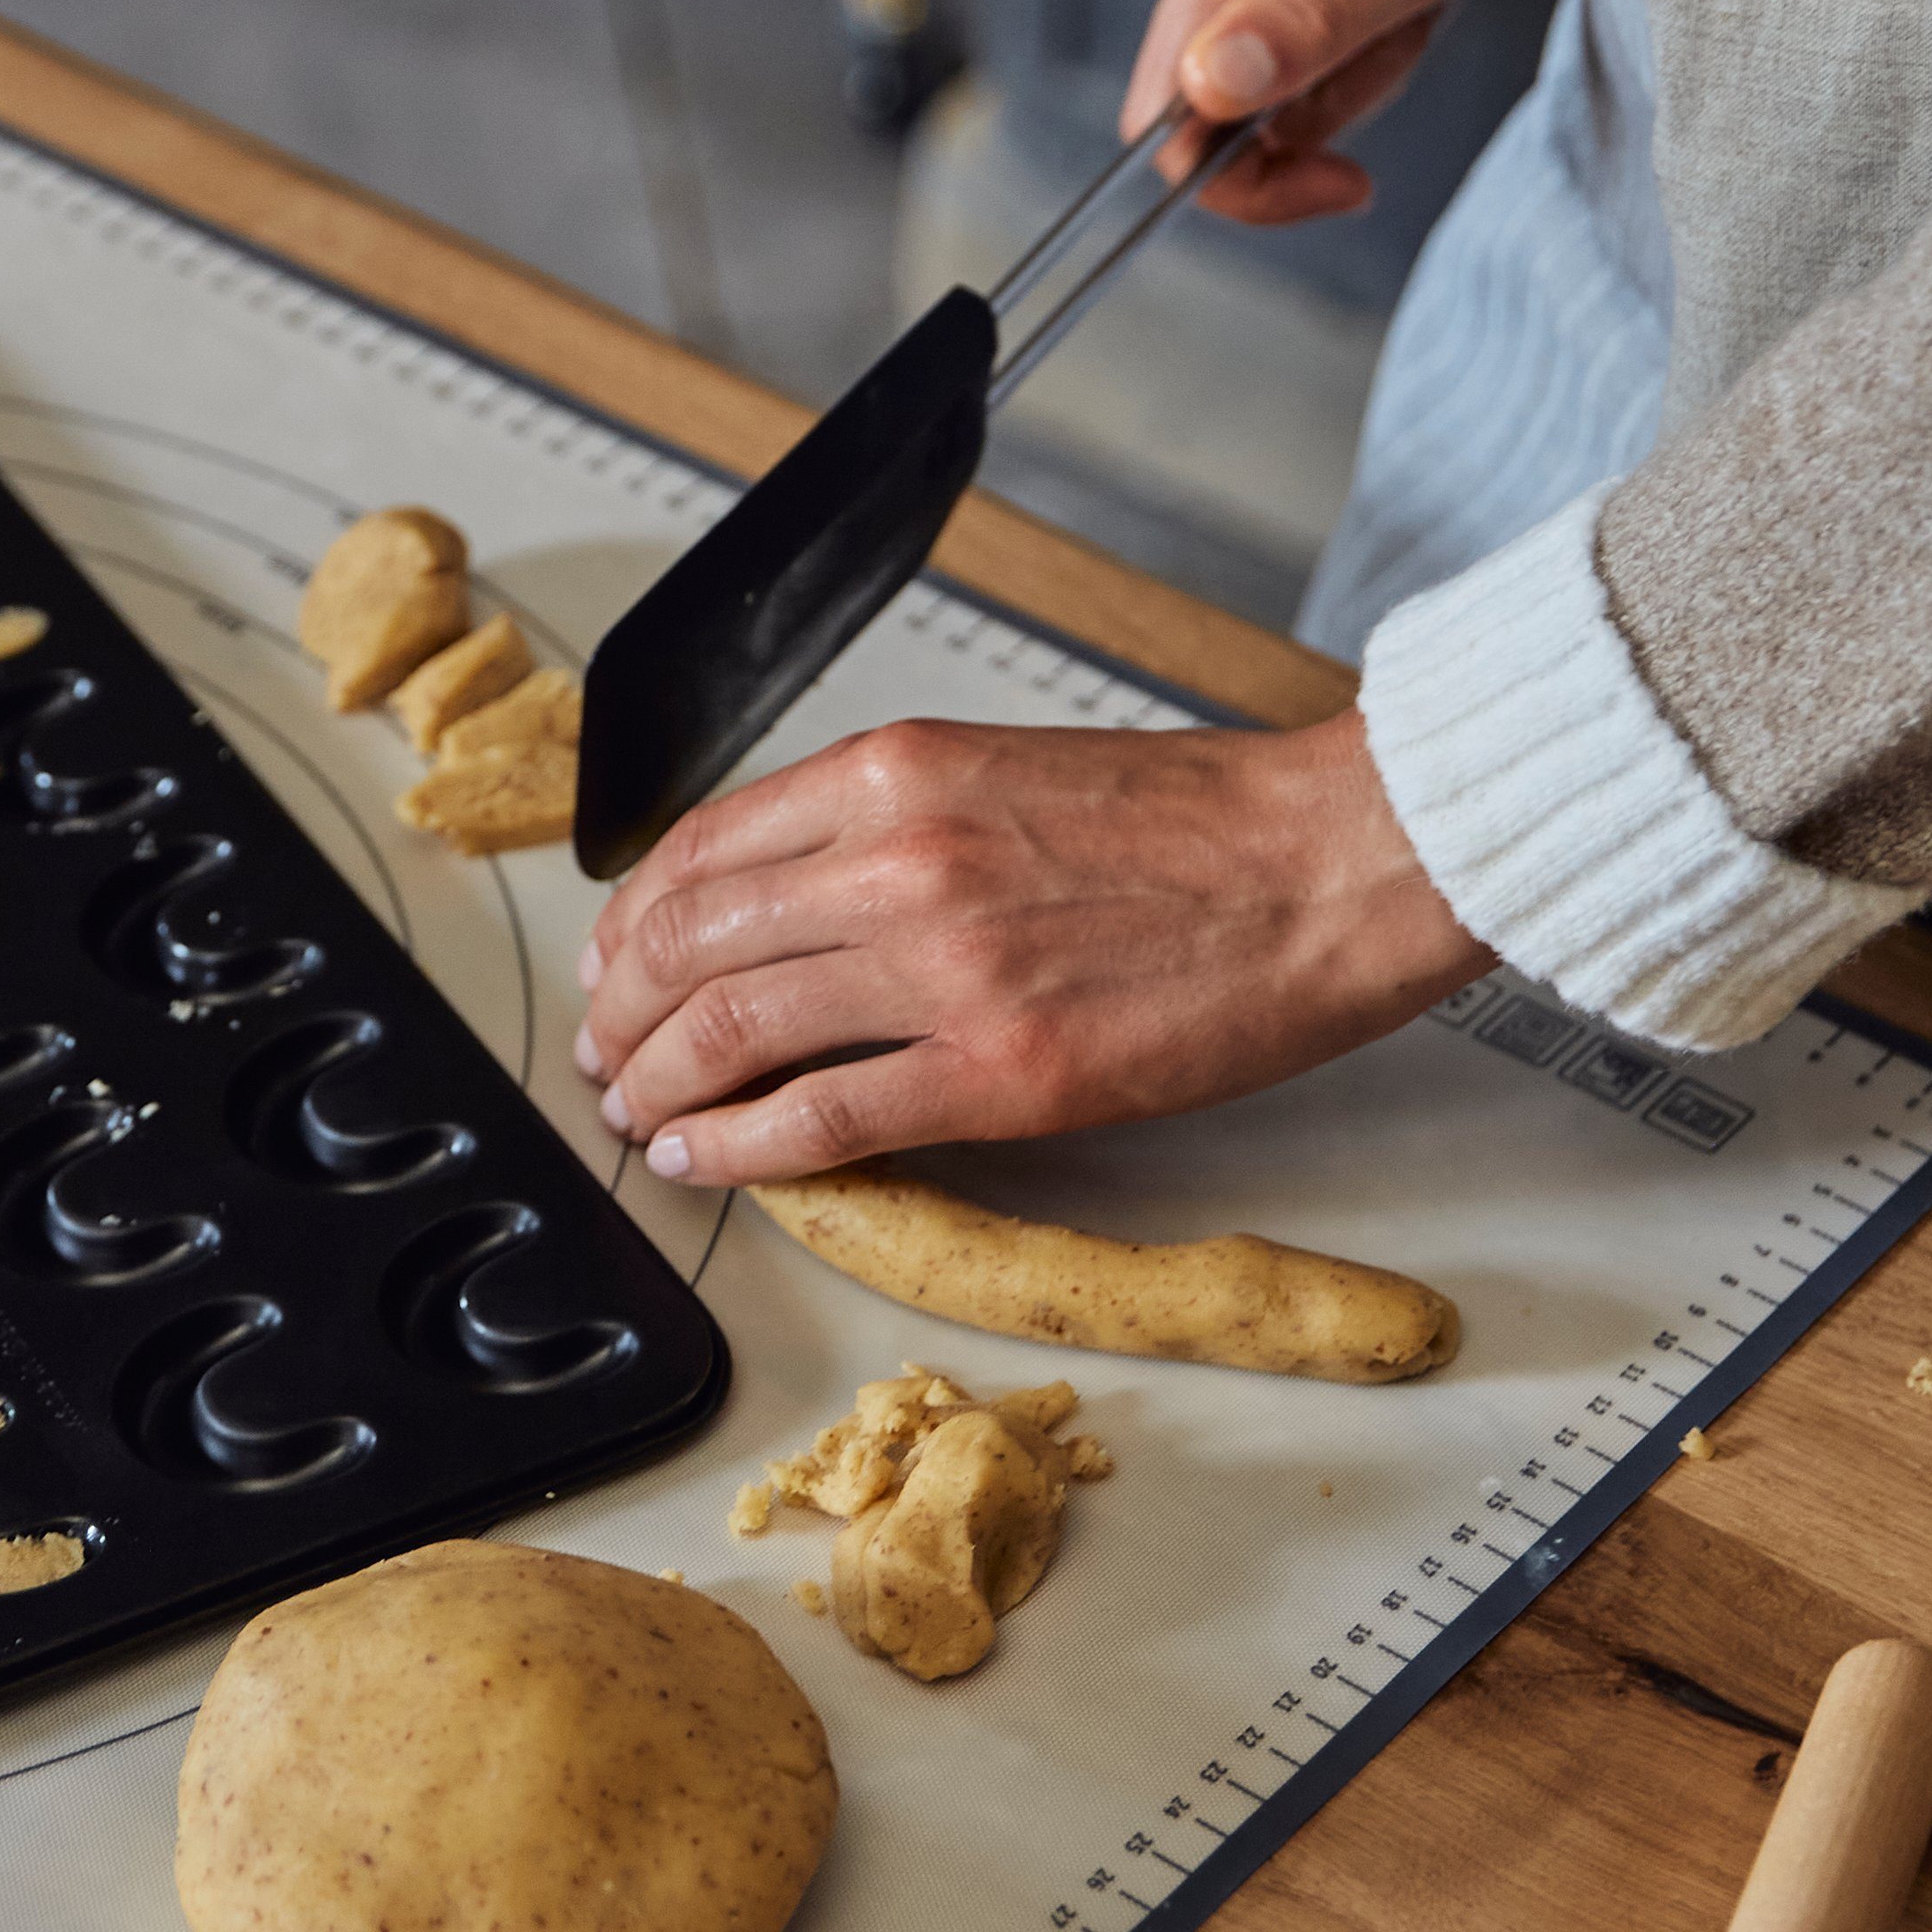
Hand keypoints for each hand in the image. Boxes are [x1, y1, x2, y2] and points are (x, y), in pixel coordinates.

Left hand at [571, 709, 1485, 1179]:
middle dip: (622, 1013)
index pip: (700, 851)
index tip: (617, 966)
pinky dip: (739, 1146)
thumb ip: (887, 823)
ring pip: (729, 1030)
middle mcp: (893, 859)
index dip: (632, 923)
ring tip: (638, 1115)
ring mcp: (942, 968)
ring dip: (659, 1084)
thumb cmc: (1192, 821)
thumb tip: (786, 899)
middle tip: (605, 1056)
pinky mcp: (999, 1071)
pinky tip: (705, 1160)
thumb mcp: (1003, 771)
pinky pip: (821, 1119)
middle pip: (688, 944)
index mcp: (894, 775)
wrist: (1326, 861)